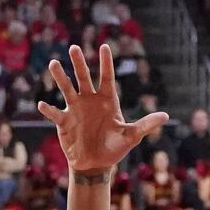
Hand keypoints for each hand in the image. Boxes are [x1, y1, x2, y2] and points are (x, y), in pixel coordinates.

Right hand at [38, 44, 167, 173]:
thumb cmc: (115, 148)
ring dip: (60, 77)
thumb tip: (166, 116)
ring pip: (67, 89)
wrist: (96, 163)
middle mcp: (90, 100)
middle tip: (74, 47)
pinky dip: (48, 109)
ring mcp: (75, 109)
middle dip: (79, 63)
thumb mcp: (131, 136)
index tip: (105, 46)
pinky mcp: (64, 122)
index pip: (107, 78)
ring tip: (54, 63)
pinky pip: (55, 113)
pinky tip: (42, 104)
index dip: (106, 63)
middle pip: (84, 78)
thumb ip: (146, 125)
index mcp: (107, 101)